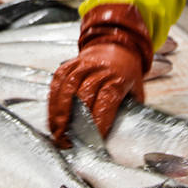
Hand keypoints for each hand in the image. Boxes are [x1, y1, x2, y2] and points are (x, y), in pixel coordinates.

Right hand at [46, 4, 152, 146]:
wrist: (116, 46)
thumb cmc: (126, 73)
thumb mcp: (135, 91)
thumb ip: (128, 111)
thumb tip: (119, 136)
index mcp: (118, 79)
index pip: (106, 101)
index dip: (98, 122)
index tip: (94, 139)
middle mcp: (99, 70)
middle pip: (83, 97)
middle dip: (75, 122)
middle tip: (70, 141)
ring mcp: (82, 65)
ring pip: (67, 89)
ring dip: (59, 113)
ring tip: (57, 131)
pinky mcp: (69, 64)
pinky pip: (57, 82)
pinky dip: (52, 100)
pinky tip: (52, 115)